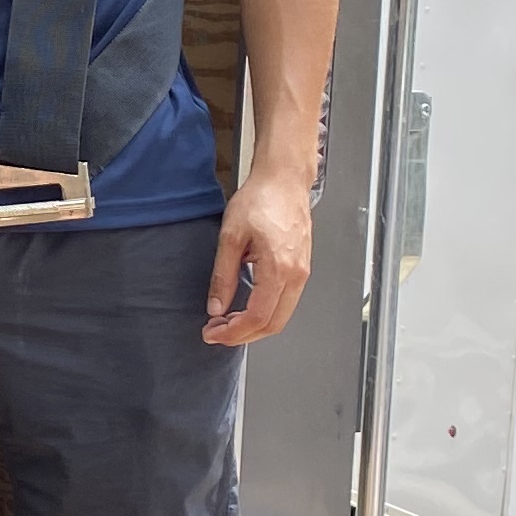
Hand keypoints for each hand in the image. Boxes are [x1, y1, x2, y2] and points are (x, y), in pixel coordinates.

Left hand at [204, 171, 314, 345]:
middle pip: (273, 324)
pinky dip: (266, 313)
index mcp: (279, 268)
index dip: (233, 332)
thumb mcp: (230, 237)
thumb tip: (216, 306)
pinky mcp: (302, 268)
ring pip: (281, 316)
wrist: (284, 180)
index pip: (258, 317)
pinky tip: (245, 307)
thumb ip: (223, 276)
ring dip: (254, 326)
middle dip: (243, 335)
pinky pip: (286, 302)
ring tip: (226, 321)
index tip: (212, 333)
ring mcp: (303, 272)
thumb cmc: (261, 199)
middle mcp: (296, 275)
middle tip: (216, 332)